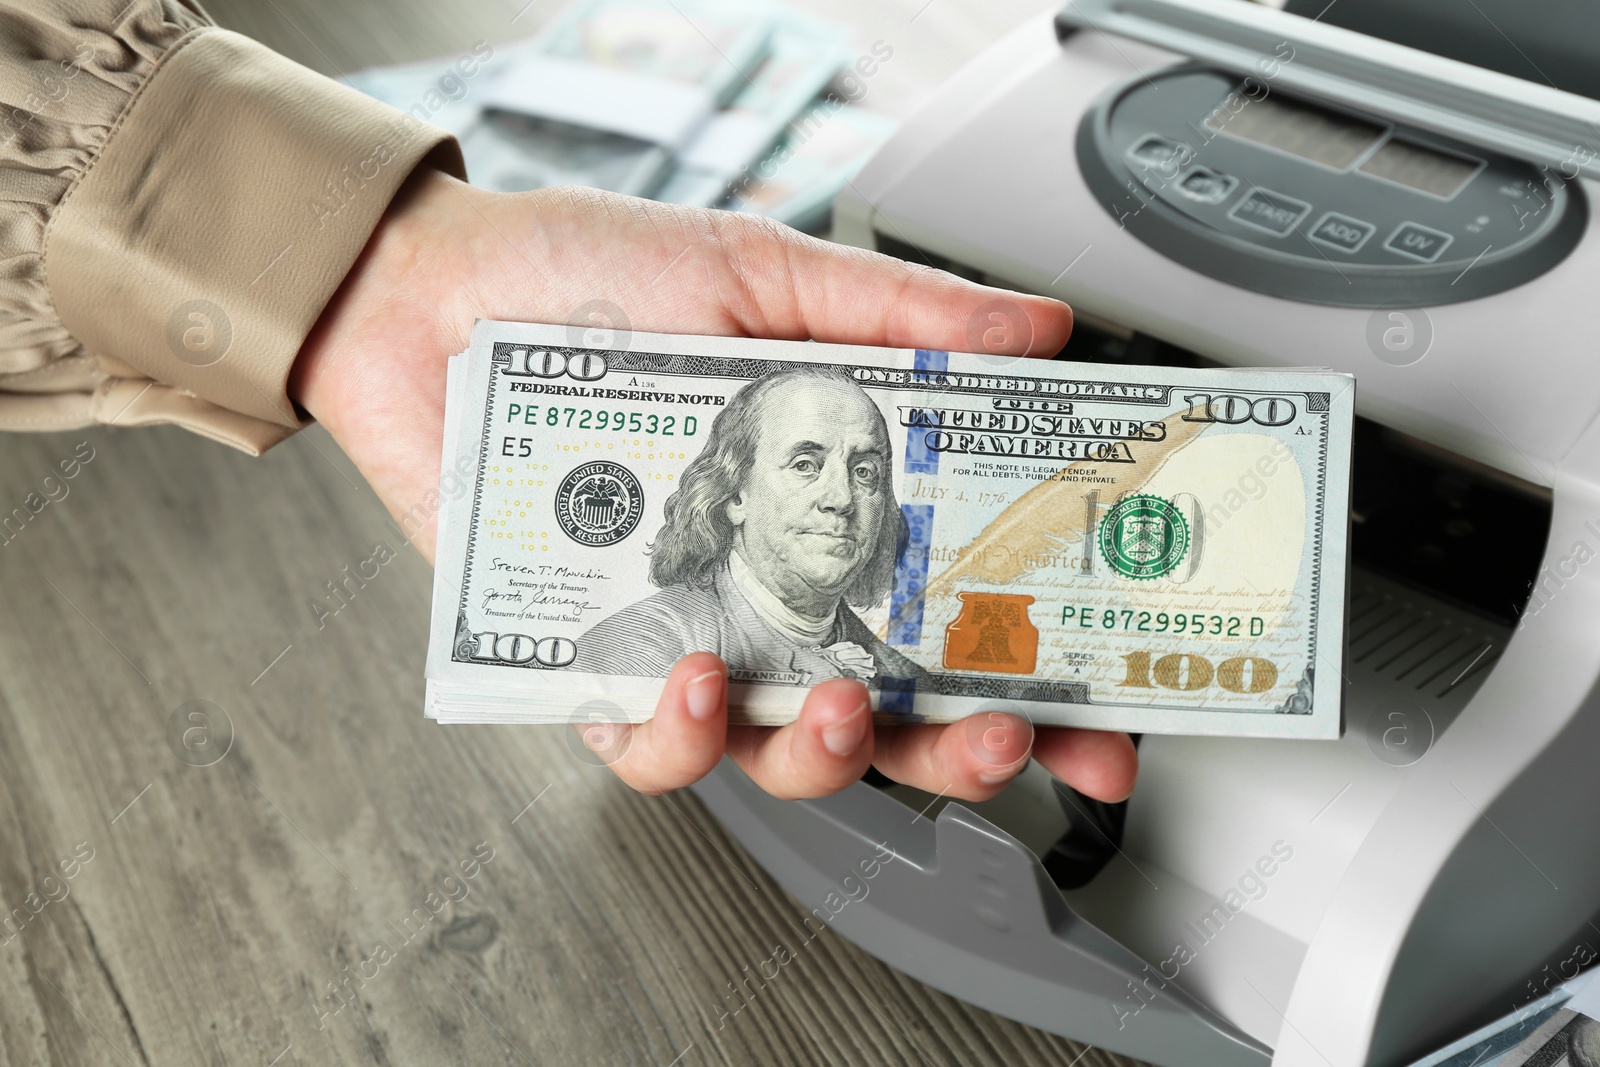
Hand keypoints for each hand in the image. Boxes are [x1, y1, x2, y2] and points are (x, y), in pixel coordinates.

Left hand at [292, 167, 1137, 804]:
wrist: (432, 293)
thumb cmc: (592, 281)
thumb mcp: (764, 273)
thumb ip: (897, 313)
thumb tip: (1033, 326)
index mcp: (835, 510)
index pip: (961, 612)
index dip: (1042, 672)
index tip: (1107, 708)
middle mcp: (772, 587)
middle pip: (895, 715)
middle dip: (962, 752)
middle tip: (999, 732)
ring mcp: (689, 631)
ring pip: (778, 756)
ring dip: (826, 755)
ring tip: (836, 708)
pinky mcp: (590, 664)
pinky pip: (644, 746)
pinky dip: (675, 735)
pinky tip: (688, 674)